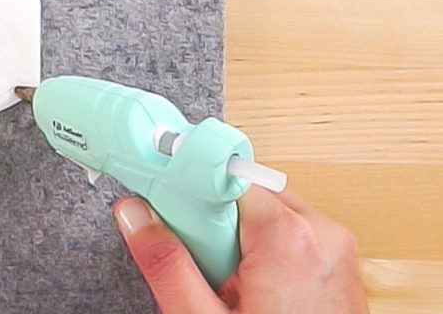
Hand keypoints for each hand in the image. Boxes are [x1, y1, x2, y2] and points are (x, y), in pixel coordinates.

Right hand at [114, 188, 367, 312]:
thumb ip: (166, 263)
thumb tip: (133, 215)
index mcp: (289, 239)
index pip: (222, 180)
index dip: (188, 195)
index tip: (163, 211)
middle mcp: (322, 235)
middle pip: (244, 196)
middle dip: (215, 225)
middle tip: (206, 273)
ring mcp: (337, 251)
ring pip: (266, 216)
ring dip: (239, 241)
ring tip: (232, 291)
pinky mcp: (341, 266)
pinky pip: (292, 237)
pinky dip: (266, 255)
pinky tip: (253, 294)